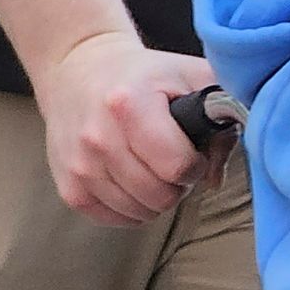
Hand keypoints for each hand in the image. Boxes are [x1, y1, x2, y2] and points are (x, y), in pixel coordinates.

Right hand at [32, 31, 214, 225]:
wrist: (79, 69)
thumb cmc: (144, 76)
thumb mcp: (191, 77)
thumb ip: (221, 121)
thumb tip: (214, 179)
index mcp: (129, 104)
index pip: (178, 166)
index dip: (195, 163)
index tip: (191, 150)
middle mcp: (98, 137)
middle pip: (161, 196)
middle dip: (177, 183)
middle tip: (170, 158)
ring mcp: (80, 165)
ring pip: (140, 213)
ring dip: (155, 196)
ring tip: (149, 164)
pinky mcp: (69, 188)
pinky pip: (116, 219)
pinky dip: (131, 206)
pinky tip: (130, 177)